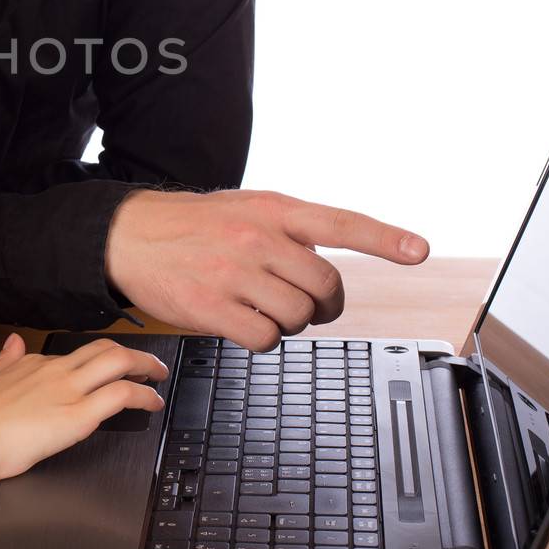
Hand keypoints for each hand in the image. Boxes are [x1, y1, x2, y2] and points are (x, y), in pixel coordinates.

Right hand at [0, 334, 167, 482]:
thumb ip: (6, 358)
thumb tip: (12, 340)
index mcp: (36, 364)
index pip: (75, 355)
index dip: (97, 361)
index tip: (107, 370)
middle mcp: (57, 371)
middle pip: (106, 348)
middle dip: (134, 353)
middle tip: (149, 364)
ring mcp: (70, 390)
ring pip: (119, 362)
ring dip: (147, 366)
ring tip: (159, 376)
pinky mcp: (79, 415)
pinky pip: (122, 395)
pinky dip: (145, 395)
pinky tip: (154, 402)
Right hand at [104, 188, 430, 350]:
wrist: (129, 236)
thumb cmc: (194, 226)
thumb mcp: (245, 209)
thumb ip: (289, 231)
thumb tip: (327, 267)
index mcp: (272, 209)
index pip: (340, 223)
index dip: (384, 238)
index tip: (419, 250)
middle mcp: (256, 238)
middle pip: (325, 286)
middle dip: (325, 304)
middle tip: (307, 304)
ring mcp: (233, 272)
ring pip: (298, 316)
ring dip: (292, 322)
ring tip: (265, 309)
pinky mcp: (211, 306)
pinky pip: (265, 338)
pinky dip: (264, 338)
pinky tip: (245, 323)